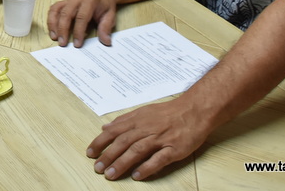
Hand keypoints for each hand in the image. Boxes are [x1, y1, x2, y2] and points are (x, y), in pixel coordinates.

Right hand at [47, 0, 115, 46]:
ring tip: (54, 37)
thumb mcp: (110, 15)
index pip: (82, 17)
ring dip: (53, 24)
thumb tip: (105, 41)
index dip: (78, 31)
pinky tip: (52, 29)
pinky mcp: (64, 1)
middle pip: (66, 13)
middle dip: (63, 29)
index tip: (77, 44)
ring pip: (57, 10)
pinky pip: (54, 9)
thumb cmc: (104, 4)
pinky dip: (51, 19)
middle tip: (62, 43)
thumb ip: (106, 28)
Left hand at [87, 97, 210, 180]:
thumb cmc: (168, 112)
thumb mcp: (143, 111)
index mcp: (137, 120)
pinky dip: (147, 167)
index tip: (90, 153)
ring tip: (111, 175)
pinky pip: (158, 159)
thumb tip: (105, 127)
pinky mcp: (173, 148)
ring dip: (122, 163)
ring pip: (137, 150)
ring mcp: (160, 139)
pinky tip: (137, 176)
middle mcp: (146, 129)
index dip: (101, 142)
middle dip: (108, 156)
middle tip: (97, 168)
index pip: (114, 131)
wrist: (194, 110)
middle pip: (123, 142)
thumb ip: (124, 120)